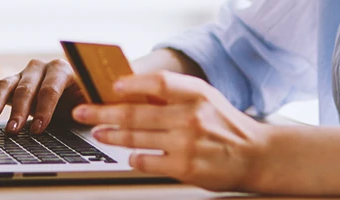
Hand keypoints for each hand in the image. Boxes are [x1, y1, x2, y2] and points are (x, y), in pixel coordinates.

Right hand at [0, 59, 85, 133]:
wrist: (72, 93)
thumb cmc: (81, 99)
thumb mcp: (90, 102)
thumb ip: (89, 106)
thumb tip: (87, 114)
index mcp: (62, 69)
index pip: (50, 89)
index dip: (44, 109)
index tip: (39, 128)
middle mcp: (40, 68)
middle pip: (26, 88)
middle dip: (20, 110)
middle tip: (14, 128)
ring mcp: (22, 74)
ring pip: (7, 84)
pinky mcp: (10, 83)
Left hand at [71, 71, 269, 191]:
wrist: (255, 155)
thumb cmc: (224, 125)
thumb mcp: (205, 98)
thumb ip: (174, 94)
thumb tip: (130, 92)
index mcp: (197, 94)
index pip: (157, 83)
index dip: (130, 84)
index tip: (111, 86)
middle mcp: (191, 117)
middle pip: (135, 113)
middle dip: (102, 112)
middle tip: (83, 112)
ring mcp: (187, 143)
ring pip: (136, 138)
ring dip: (111, 135)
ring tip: (99, 132)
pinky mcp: (185, 168)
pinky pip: (147, 161)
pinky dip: (134, 158)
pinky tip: (130, 155)